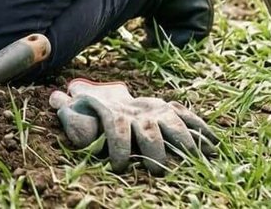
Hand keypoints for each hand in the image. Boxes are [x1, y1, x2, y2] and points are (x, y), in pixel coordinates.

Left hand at [48, 79, 215, 174]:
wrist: (108, 96)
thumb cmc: (89, 111)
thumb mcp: (75, 108)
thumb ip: (68, 108)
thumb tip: (56, 98)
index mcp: (115, 113)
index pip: (117, 129)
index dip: (118, 148)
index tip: (118, 168)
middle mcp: (138, 111)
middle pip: (149, 131)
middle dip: (155, 152)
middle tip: (158, 173)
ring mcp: (158, 110)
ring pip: (174, 123)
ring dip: (185, 142)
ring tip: (195, 160)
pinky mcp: (171, 112)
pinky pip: (190, 118)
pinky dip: (203, 130)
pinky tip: (215, 146)